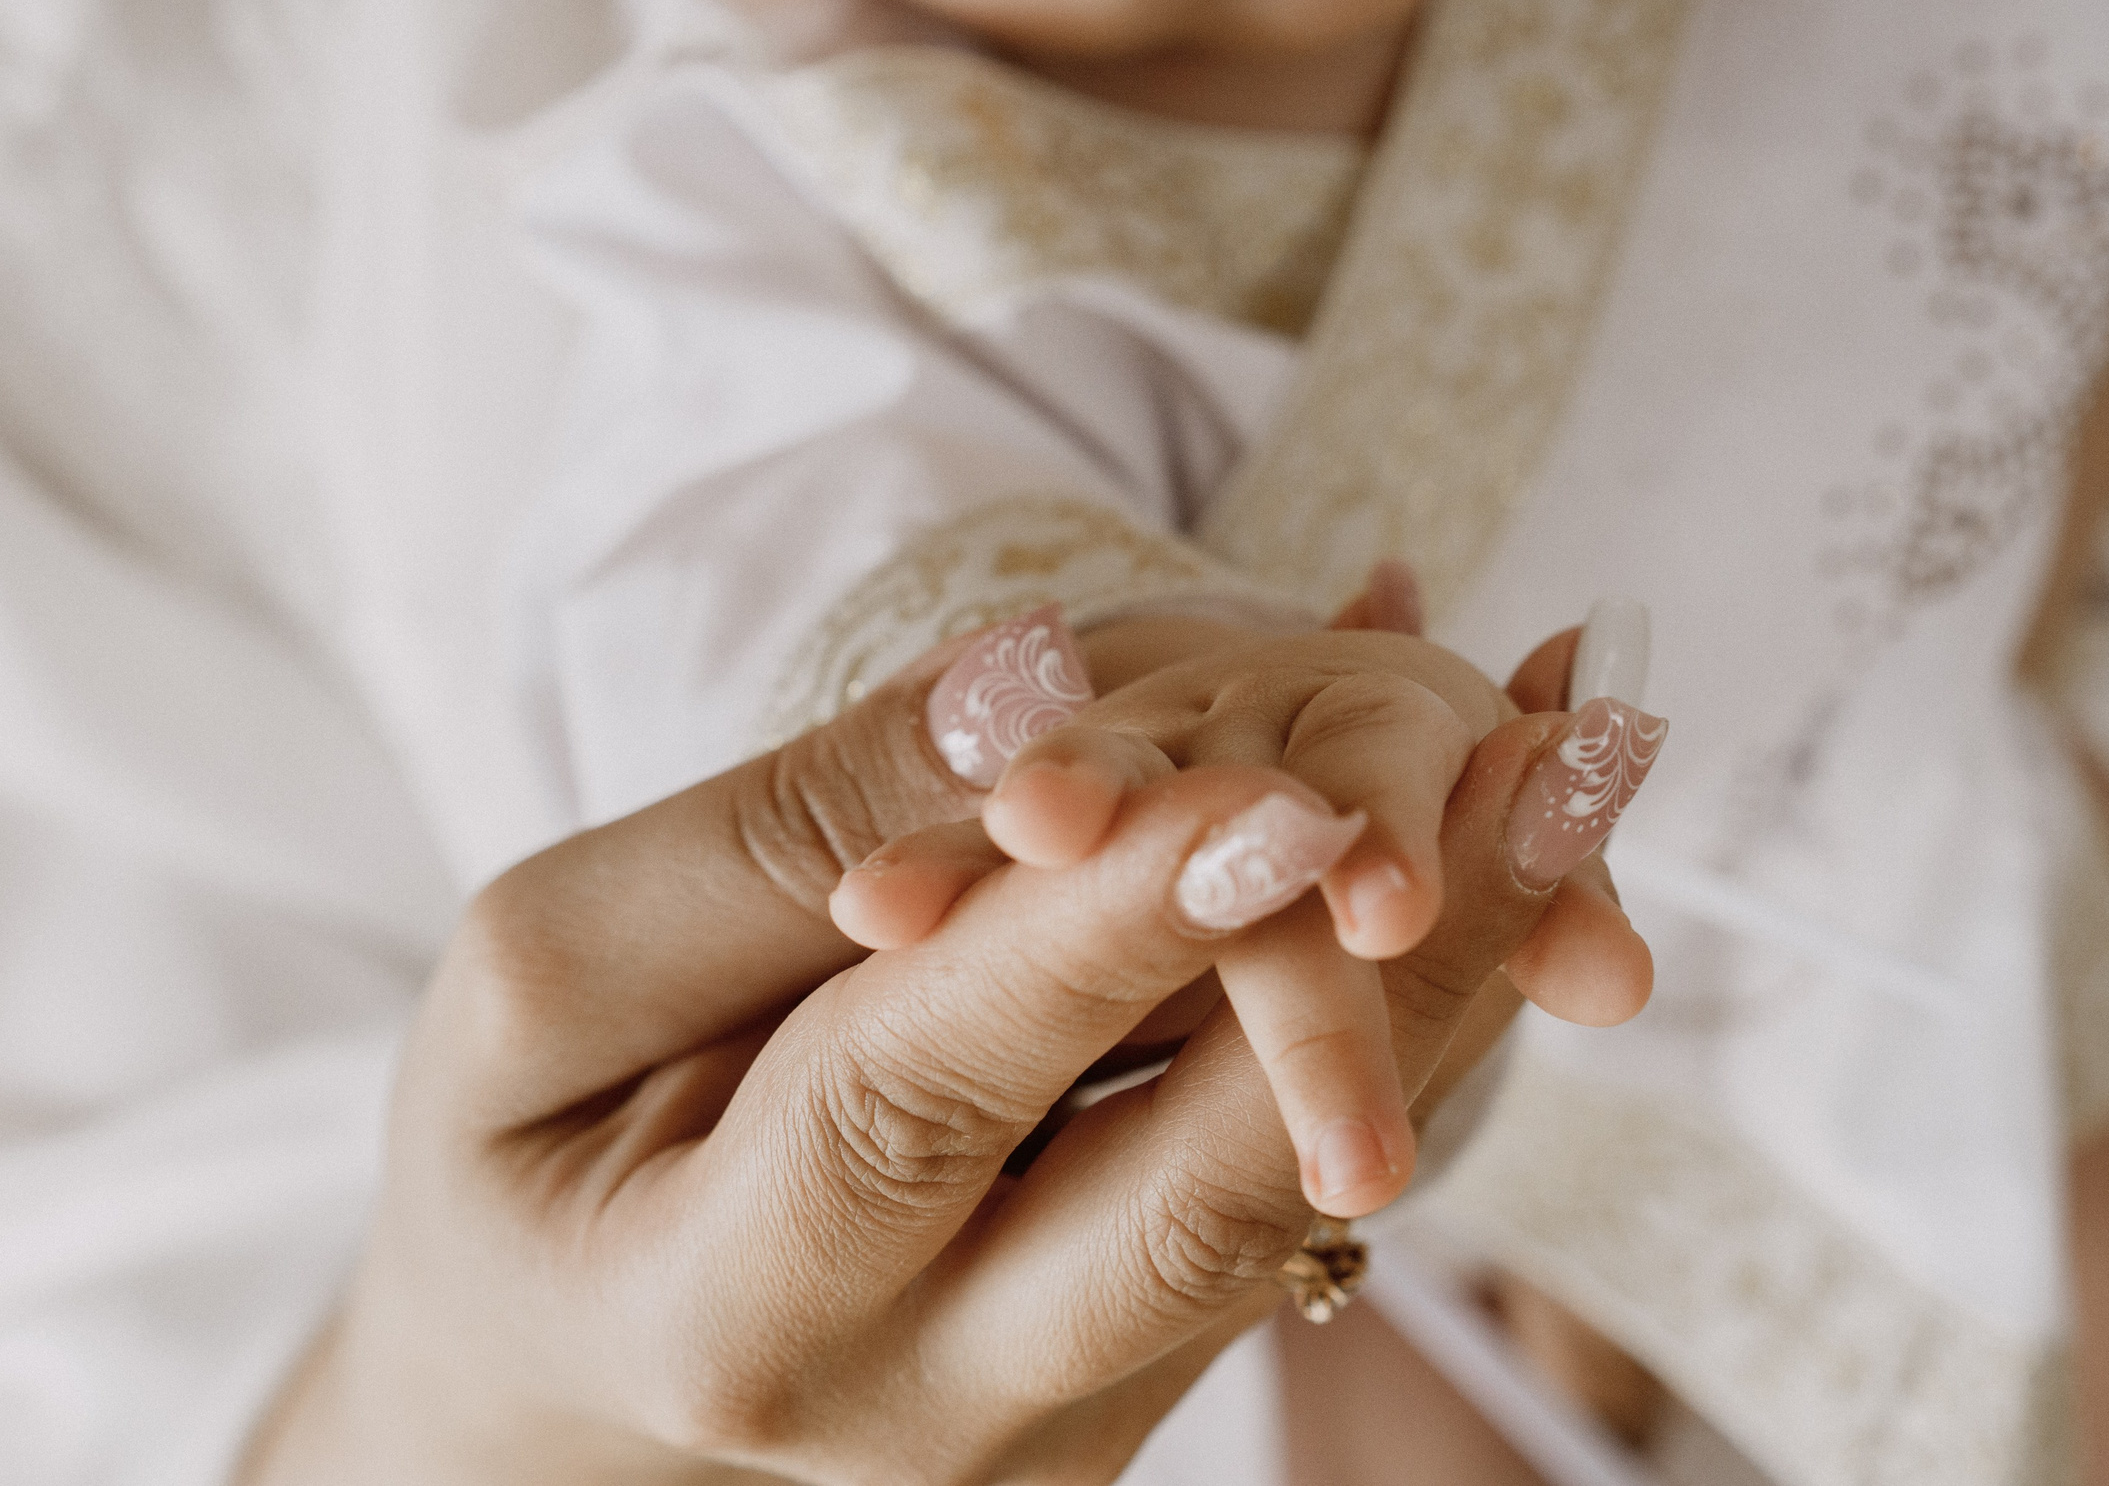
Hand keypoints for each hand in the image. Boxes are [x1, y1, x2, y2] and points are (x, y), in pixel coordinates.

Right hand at [240, 594, 1657, 1485]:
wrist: (554, 1401)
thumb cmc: (524, 1168)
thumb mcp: (544, 987)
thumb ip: (769, 848)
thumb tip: (1028, 695)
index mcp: (727, 1306)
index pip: (931, 1098)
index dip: (1106, 936)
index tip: (1280, 785)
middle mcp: (928, 1405)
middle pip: (1199, 1190)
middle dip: (1398, 963)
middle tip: (1564, 763)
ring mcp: (1057, 1422)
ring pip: (1289, 1192)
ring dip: (1452, 973)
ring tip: (1585, 772)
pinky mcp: (1131, 1387)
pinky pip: (1283, 1191)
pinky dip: (1402, 1011)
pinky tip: (1502, 853)